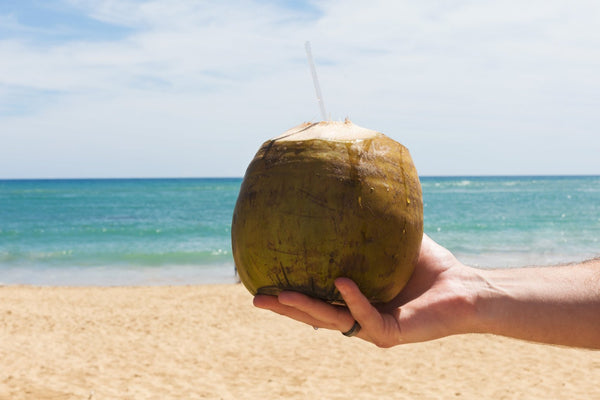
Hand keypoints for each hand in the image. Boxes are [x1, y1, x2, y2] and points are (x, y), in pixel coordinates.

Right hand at [253, 234, 480, 346]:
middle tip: (255, 298)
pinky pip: (365, 315)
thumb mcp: (391, 241)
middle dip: (284, 308)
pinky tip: (341, 282)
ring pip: (331, 321)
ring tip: (279, 296)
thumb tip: (347, 190)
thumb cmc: (431, 265)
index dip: (290, 294)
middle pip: (313, 315)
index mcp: (355, 300)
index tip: (262, 282)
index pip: (316, 300)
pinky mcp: (390, 333)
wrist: (465, 287)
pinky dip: (352, 299)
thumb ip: (369, 225)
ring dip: (304, 309)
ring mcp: (372, 328)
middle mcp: (358, 317)